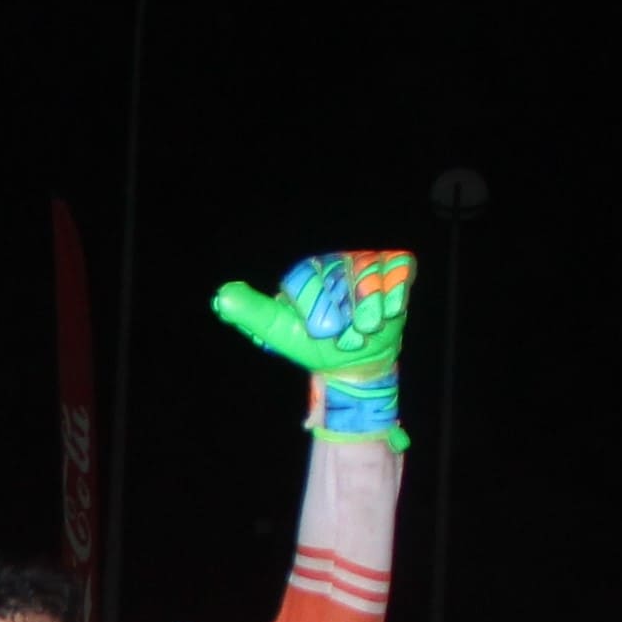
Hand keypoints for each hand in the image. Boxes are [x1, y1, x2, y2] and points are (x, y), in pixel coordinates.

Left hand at [211, 249, 415, 447]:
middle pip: (340, 276)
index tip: (322, 332)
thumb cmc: (314, 344)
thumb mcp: (279, 332)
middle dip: (345, 312)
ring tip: (367, 328)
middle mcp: (335, 262)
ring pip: (370, 274)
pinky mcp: (396, 267)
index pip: (305, 278)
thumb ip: (252, 313)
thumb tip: (222, 296)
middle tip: (346, 335)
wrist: (354, 360)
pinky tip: (389, 312)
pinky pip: (400, 268)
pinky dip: (396, 291)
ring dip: (370, 307)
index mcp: (305, 273)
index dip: (315, 307)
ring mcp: (366, 262)